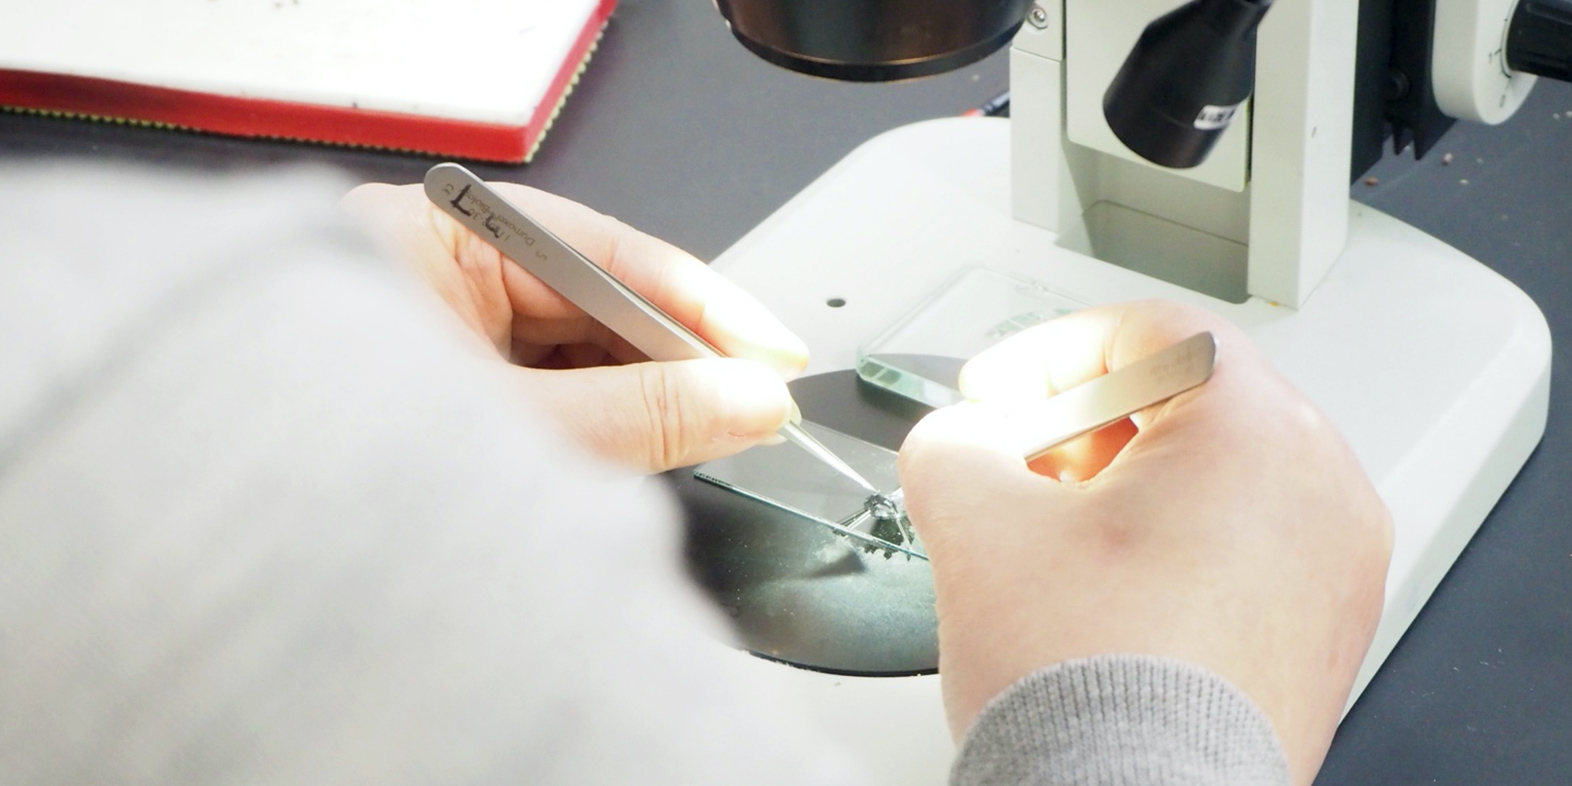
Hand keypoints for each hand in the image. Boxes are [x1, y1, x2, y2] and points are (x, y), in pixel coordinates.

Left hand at [341, 182, 807, 471]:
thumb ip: (647, 414)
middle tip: (748, 405)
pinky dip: (584, 422)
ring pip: (564, 351)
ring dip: (631, 398)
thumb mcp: (520, 433)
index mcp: (429, 237)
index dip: (700, 306)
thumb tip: (747, 399)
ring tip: (689, 439)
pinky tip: (624, 451)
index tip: (770, 351)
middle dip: (670, 361)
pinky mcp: (426, 387)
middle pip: (588, 303)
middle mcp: (424, 271)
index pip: (600, 252)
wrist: (224, 564)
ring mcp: (425, 330)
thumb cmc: (321, 470)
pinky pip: (532, 387)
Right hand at [898, 300, 1391, 785]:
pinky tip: (1106, 591)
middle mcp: (1322, 488)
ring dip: (1127, 484)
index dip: (1051, 352)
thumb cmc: (1094, 690)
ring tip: (1054, 535)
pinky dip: (1175, 545)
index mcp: (1256, 431)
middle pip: (1189, 401)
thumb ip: (952, 442)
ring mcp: (1335, 565)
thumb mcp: (977, 524)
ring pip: (1220, 476)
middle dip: (1084, 424)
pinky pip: (1247, 546)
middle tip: (1017, 461)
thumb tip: (959, 440)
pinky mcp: (1325, 629)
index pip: (1151, 331)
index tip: (1001, 392)